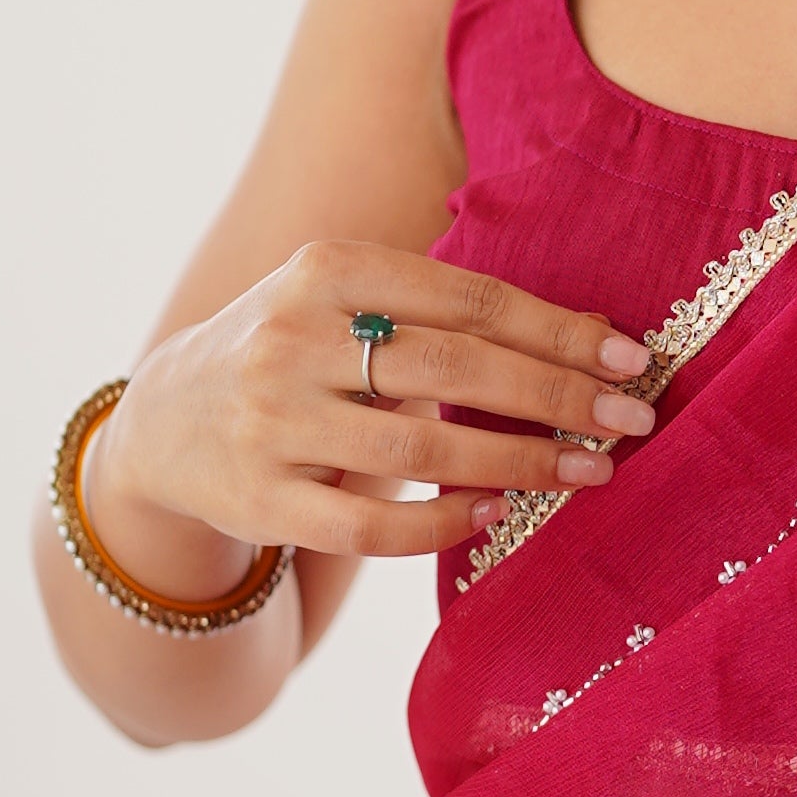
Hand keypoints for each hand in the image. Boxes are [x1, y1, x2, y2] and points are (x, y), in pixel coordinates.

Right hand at [88, 241, 660, 585]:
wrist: (166, 421)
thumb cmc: (297, 354)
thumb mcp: (351, 305)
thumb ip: (452, 314)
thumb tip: (593, 330)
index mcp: (325, 269)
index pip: (467, 298)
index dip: (556, 330)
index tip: (630, 357)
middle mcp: (294, 339)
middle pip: (454, 369)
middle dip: (555, 396)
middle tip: (631, 420)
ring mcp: (273, 423)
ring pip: (419, 452)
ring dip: (519, 465)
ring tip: (586, 471)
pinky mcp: (262, 501)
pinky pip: (370, 527)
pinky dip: (443, 524)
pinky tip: (496, 516)